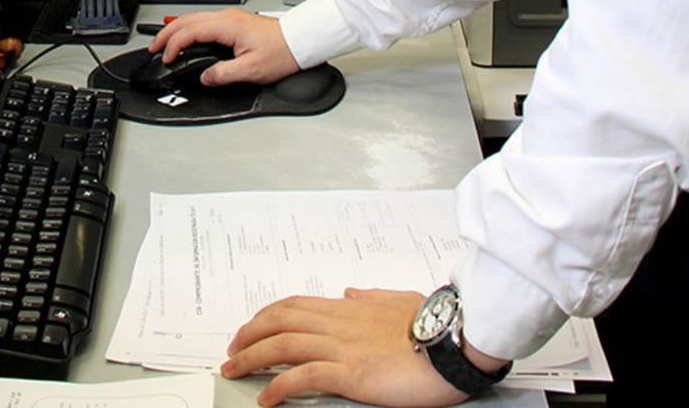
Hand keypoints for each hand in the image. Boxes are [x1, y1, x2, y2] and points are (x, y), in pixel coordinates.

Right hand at [147, 8, 300, 87]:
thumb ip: (224, 74)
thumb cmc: (283, 52)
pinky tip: (186, 38)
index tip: (166, 59)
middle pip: (186, 20)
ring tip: (164, 44)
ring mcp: (230, 18)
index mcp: (228, 26)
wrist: (301, 41)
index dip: (174, 45)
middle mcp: (227, 18)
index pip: (190, 32)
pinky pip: (203, 21)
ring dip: (176, 30)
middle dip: (166, 34)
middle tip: (153, 49)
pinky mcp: (234, 22)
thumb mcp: (252, 70)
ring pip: (193, 18)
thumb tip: (206, 77)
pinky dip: (188, 29)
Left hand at [223, 288, 469, 406]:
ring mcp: (343, 347)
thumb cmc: (435, 325)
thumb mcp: (400, 301)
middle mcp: (340, 324)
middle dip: (249, 334)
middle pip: (280, 321)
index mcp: (350, 308)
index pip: (296, 305)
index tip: (253, 327)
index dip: (267, 315)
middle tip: (233, 350)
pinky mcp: (352, 373)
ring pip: (283, 344)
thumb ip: (372, 297)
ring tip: (235, 371)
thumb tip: (351, 292)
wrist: (456, 342)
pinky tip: (266, 398)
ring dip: (252, 357)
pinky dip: (279, 386)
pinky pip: (304, 377)